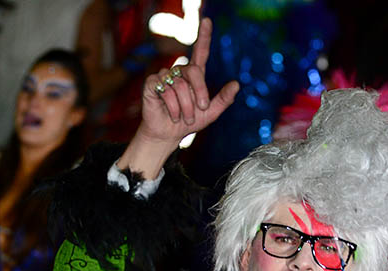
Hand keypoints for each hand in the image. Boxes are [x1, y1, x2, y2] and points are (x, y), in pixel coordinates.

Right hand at [118, 18, 238, 177]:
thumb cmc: (189, 123)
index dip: (204, 36)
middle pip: (194, 72)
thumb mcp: (210, 113)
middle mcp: (179, 72)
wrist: (169, 134)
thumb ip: (223, 100)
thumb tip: (236, 84)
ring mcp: (164, 76)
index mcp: (194, 76)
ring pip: (180, 86)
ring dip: (185, 106)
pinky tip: (171, 114)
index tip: (206, 20)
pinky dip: (172, 106)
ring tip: (183, 117)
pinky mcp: (152, 83)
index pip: (200, 52)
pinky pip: (165, 90)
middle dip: (199, 94)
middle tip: (200, 109)